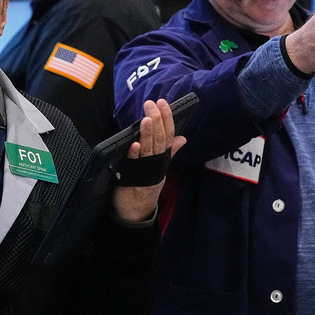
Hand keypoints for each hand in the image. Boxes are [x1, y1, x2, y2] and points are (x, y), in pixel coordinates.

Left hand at [111, 99, 186, 223]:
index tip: (163, 103)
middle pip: (160, 139)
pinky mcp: (132, 177)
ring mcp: (145, 170)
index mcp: (162, 158)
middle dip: (157, 120)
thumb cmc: (146, 186)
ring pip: (149, 148)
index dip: (167, 118)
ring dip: (148, 133)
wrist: (136, 212)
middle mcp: (156, 162)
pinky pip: (134, 164)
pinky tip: (134, 144)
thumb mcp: (159, 167)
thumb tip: (182, 138)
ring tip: (147, 119)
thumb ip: (170, 151)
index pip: (168, 134)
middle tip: (152, 104)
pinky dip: (135, 154)